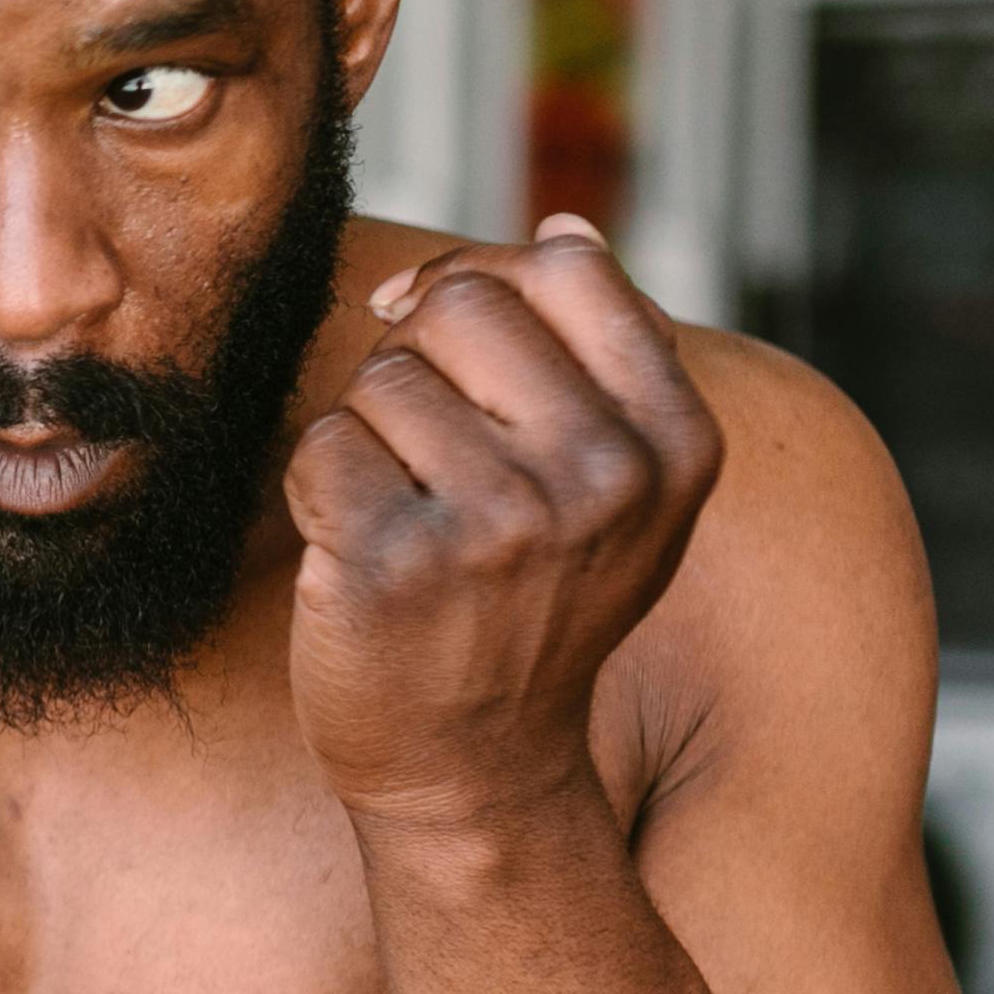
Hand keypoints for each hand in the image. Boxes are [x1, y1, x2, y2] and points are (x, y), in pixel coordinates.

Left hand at [284, 216, 722, 831]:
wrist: (476, 766)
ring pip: (381, 379)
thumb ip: (604, 359)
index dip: (483, 282)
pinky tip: (362, 562)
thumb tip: (563, 228)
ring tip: (411, 525)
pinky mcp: (394, 564)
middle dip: (419, 364)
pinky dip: (320, 494)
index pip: (566, 267)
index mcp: (673, 443)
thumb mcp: (618, 490)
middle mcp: (602, 478)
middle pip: (460, 307)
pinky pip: (322, 447)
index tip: (450, 341)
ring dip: (370, 441)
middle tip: (430, 457)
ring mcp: (500, 524)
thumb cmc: (531, 606)